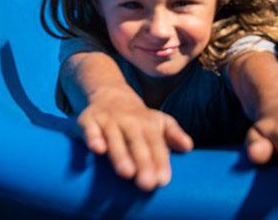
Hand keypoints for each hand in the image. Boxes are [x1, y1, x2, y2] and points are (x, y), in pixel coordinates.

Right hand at [77, 86, 192, 190]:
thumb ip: (174, 134)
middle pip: (137, 142)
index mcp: (147, 123)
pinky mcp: (89, 119)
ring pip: (114, 137)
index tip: (163, 180)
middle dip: (142, 162)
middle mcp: (128, 121)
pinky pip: (90, 129)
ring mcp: (108, 119)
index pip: (156, 143)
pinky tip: (97, 149)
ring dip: (120, 154)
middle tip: (147, 183)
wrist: (110, 94)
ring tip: (126, 173)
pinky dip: (93, 137)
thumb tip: (188, 146)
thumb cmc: (139, 118)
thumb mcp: (159, 122)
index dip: (160, 161)